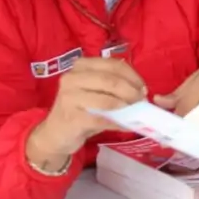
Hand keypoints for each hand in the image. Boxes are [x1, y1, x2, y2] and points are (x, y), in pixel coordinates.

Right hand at [27, 57, 146, 170]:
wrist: (55, 134)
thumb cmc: (80, 110)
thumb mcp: (95, 91)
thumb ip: (114, 86)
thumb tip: (142, 91)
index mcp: (81, 66)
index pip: (113, 65)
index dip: (133, 76)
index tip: (143, 88)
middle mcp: (72, 78)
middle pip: (111, 80)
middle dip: (131, 91)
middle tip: (141, 101)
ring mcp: (69, 97)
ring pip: (107, 99)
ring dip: (126, 106)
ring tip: (135, 112)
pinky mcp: (71, 118)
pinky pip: (102, 119)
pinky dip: (118, 123)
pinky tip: (126, 126)